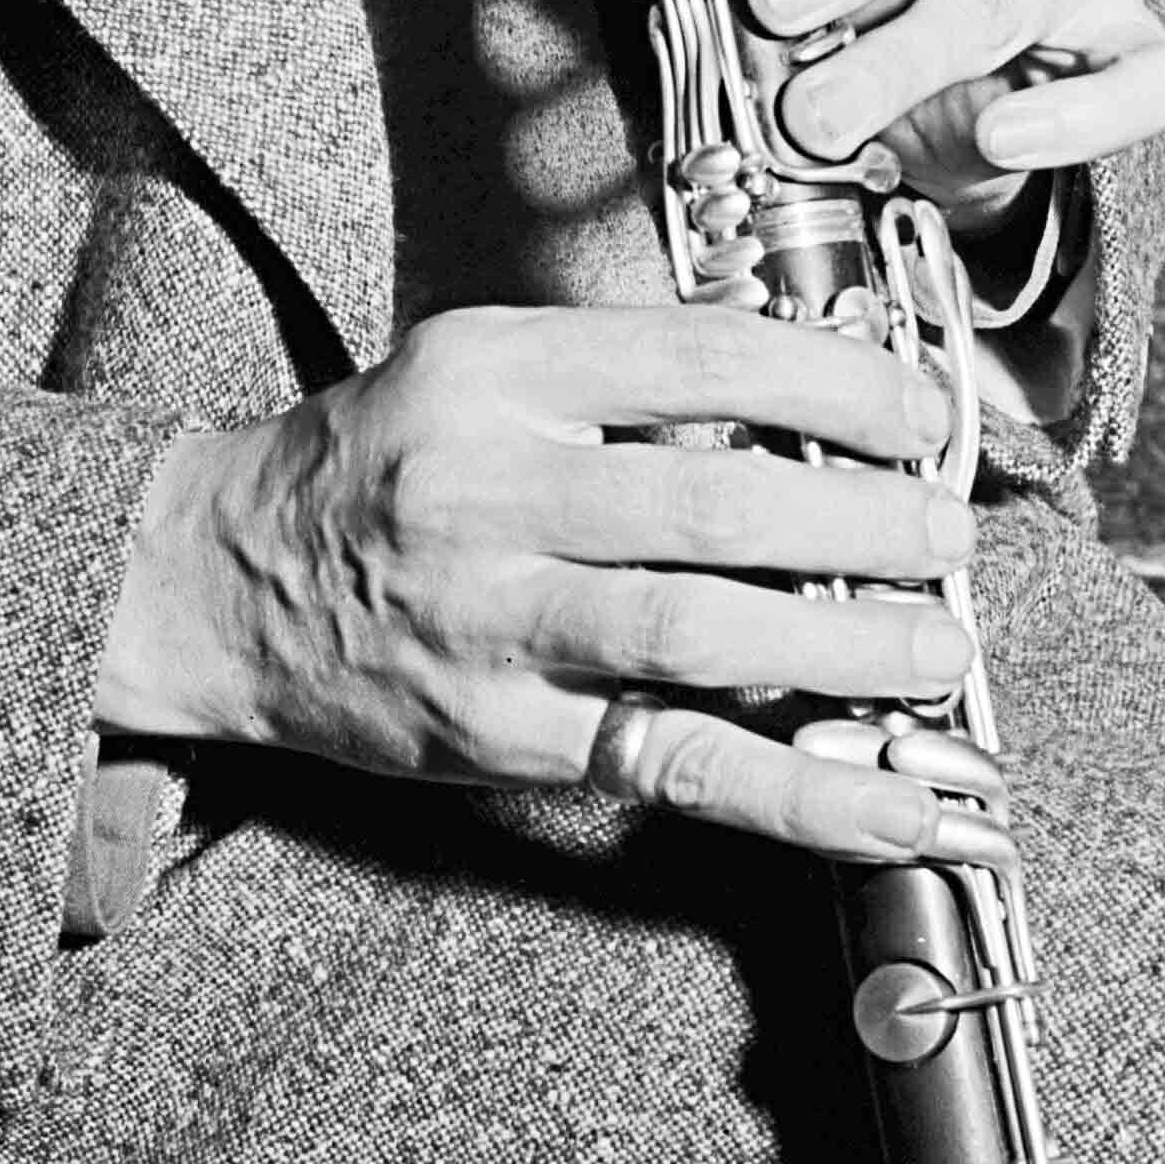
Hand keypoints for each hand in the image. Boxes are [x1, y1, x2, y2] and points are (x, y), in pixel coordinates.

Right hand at [88, 301, 1013, 871]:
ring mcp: (491, 618)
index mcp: (496, 370)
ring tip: (937, 648)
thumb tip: (815, 411)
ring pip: (698, 631)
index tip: (918, 411)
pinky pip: (672, 762)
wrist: (216, 581)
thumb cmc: (375, 468)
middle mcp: (488, 485)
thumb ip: (625, 384)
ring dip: (847, 645)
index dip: (834, 383)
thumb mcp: (480, 372)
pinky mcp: (501, 733)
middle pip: (711, 500)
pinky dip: (797, 791)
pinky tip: (889, 806)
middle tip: (948, 533)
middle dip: (861, 521)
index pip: (700, 358)